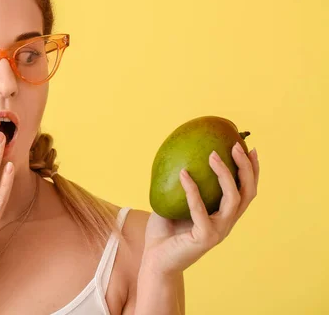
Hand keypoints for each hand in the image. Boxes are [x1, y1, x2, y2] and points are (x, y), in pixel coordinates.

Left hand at [141, 142, 259, 276]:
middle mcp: (226, 223)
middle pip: (247, 192)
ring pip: (233, 200)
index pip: (246, 191)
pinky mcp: (204, 238)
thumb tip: (177, 154)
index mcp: (223, 215)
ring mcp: (218, 232)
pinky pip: (200, 210)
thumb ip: (180, 184)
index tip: (250, 147)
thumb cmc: (163, 231)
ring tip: (212, 155)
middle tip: (235, 145)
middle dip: (246, 167)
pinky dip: (192, 191)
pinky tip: (183, 174)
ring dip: (225, 175)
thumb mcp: (173, 201)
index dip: (252, 170)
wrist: (154, 261)